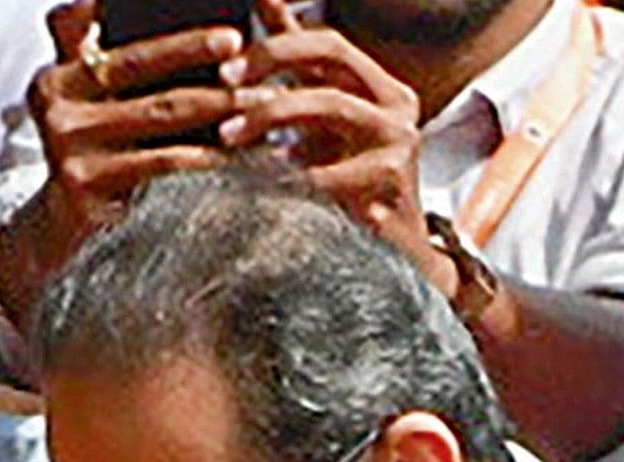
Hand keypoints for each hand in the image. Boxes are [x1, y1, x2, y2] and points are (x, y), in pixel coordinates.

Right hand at [23, 0, 251, 238]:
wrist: (64, 229)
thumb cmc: (96, 157)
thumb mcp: (91, 106)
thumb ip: (109, 60)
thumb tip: (145, 22)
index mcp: (57, 75)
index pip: (87, 26)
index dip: (132, 20)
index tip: (186, 13)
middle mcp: (54, 103)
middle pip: (135, 65)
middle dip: (192, 50)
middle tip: (240, 44)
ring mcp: (67, 145)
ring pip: (159, 112)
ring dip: (217, 104)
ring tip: (259, 99)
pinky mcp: (88, 185)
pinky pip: (164, 162)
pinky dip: (207, 155)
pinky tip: (241, 151)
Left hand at [227, 8, 461, 297]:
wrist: (395, 259)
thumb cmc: (349, 187)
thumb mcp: (320, 124)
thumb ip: (296, 65)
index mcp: (380, 88)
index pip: (327, 40)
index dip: (275, 43)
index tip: (227, 66)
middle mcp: (397, 107)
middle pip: (332, 52)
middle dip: (271, 60)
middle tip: (225, 83)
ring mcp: (398, 143)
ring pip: (329, 103)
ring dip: (270, 113)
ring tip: (231, 138)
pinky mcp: (390, 183)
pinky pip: (325, 170)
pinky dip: (283, 174)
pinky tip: (255, 185)